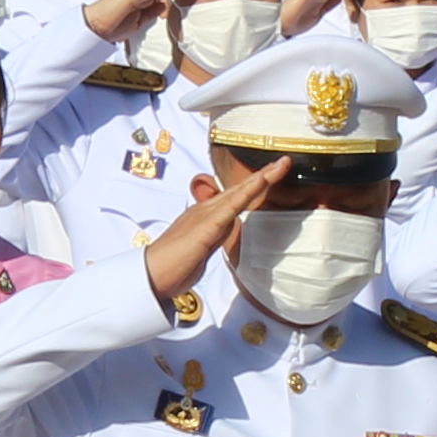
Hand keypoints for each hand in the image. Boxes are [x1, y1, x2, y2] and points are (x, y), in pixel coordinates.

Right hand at [142, 155, 286, 305]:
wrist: (151, 275)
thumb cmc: (173, 265)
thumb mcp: (202, 249)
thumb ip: (216, 236)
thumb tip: (228, 228)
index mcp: (205, 216)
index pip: (236, 197)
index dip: (255, 185)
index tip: (273, 175)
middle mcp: (206, 210)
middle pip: (241, 189)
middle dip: (264, 174)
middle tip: (285, 161)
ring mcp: (205, 215)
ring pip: (239, 192)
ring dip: (261, 178)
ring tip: (281, 165)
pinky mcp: (206, 226)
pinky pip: (231, 205)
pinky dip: (248, 192)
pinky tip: (261, 182)